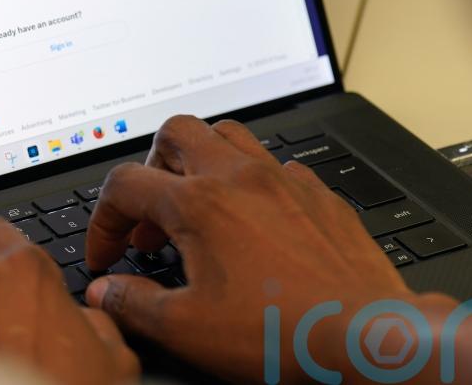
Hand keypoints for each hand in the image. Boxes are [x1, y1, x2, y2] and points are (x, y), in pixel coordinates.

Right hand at [84, 116, 452, 380]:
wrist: (369, 338)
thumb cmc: (284, 332)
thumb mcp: (188, 329)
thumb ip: (134, 304)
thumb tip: (107, 292)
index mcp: (200, 204)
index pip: (125, 185)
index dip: (103, 221)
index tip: (108, 254)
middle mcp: (240, 178)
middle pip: (175, 133)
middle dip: (149, 168)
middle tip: (148, 216)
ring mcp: (284, 181)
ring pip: (228, 135)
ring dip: (200, 162)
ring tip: (194, 206)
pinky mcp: (319, 196)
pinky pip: (275, 166)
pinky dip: (251, 183)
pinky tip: (252, 223)